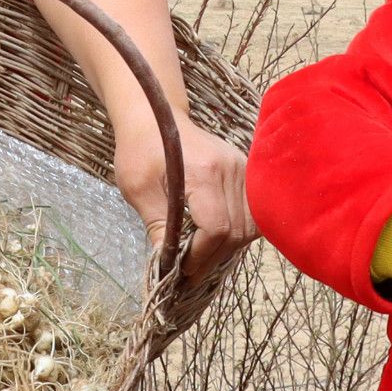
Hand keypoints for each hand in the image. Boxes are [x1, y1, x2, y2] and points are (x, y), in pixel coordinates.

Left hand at [116, 120, 253, 279]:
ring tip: (204, 259)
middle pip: (236, 231)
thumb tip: (168, 264)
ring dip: (229, 248)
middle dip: (213, 258)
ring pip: (250, 226)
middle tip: (191, 273)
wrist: (158, 117)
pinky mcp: (246, 170)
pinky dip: (239, 232)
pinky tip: (219, 240)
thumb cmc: (141, 150)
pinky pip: (253, 212)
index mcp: (203, 173)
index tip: (182, 270)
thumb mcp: (138, 189)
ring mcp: (242, 168)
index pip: (216, 227)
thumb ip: (157, 226)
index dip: (201, 256)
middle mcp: (230, 170)